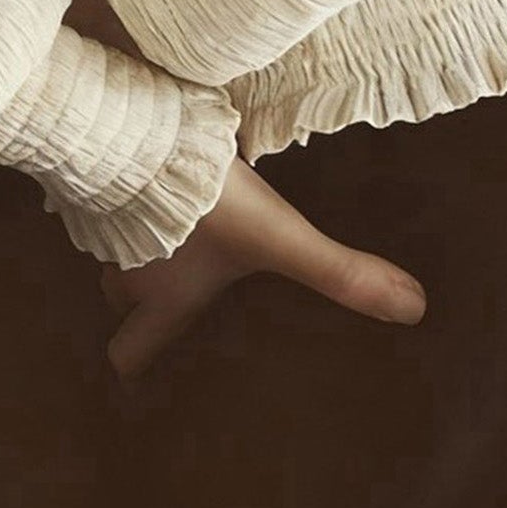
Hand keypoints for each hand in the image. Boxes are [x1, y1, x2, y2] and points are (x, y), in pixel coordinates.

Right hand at [99, 151, 426, 384]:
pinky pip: (103, 200)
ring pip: (110, 249)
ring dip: (135, 243)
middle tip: (168, 288)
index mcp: (164, 298)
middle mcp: (125, 270)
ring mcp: (103, 224)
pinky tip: (152, 176)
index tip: (141, 374)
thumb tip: (411, 309)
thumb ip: (339, 272)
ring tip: (171, 229)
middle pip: (117, 298)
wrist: (137, 133)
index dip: (136, 364)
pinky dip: (124, 198)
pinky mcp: (95, 177)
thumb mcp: (278, 237)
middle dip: (138, 297)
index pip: (130, 352)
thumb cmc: (204, 201)